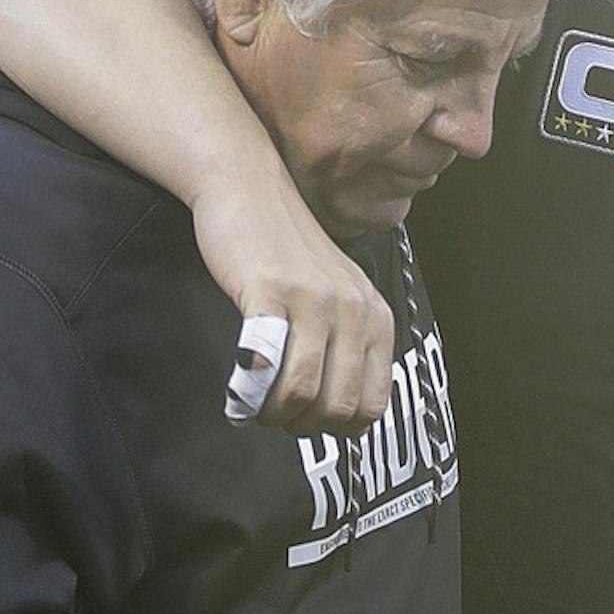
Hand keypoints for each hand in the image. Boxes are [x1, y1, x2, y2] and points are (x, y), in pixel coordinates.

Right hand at [189, 160, 393, 433]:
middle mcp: (355, 311)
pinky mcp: (272, 291)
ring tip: (253, 407)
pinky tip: (237, 393)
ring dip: (271, 413)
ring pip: (302, 393)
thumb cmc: (286, 250)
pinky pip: (267, 364)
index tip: (308, 421)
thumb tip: (339, 416)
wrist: (247, 185)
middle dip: (303, 426)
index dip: (337, 429)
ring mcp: (315, 300)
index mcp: (376, 318)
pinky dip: (249, 392)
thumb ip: (347, 346)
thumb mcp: (338, 296)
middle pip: (337, 408)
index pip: (372, 405)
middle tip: (275, 417)